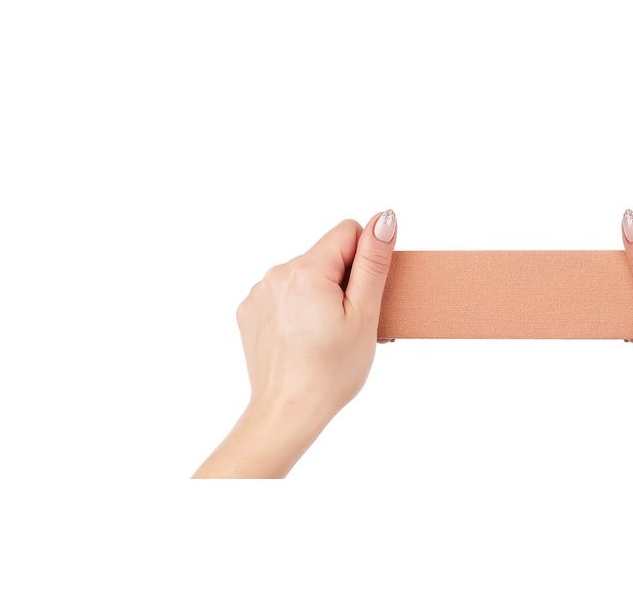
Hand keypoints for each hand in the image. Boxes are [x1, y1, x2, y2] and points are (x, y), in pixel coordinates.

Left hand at [194, 209, 397, 477]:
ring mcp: (259, 293)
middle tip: (349, 322)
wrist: (288, 412)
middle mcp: (276, 273)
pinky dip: (298, 308)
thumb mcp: (364, 314)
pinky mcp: (250, 311)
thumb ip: (373, 262)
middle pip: (326, 255)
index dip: (365, 262)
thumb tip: (383, 219)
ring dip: (320, 294)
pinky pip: (284, 294)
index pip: (348, 233)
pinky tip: (304, 338)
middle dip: (343, 280)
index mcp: (306, 270)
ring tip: (326, 334)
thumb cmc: (331, 371)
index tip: (363, 296)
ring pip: (306, 275)